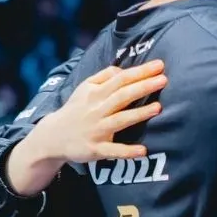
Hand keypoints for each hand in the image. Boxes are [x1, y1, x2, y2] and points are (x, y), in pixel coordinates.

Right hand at [6, 61, 167, 195]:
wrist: (52, 137)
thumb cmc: (77, 108)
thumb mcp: (85, 88)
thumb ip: (104, 76)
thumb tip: (124, 69)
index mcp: (95, 94)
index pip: (120, 79)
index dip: (140, 72)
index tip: (159, 65)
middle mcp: (96, 110)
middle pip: (122, 96)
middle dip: (143, 87)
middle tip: (164, 79)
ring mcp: (96, 130)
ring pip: (119, 120)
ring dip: (138, 114)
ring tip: (158, 107)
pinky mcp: (95, 149)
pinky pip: (113, 150)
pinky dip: (127, 151)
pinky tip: (143, 151)